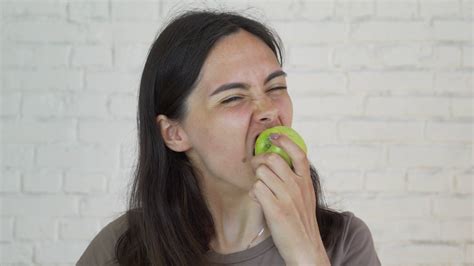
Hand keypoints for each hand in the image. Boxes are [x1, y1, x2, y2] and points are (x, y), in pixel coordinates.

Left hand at [250, 133, 329, 264]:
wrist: (305, 247)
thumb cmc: (301, 222)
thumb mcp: (305, 197)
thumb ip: (295, 180)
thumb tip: (279, 164)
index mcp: (306, 181)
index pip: (298, 153)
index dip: (285, 141)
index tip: (274, 137)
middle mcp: (297, 186)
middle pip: (272, 159)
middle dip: (260, 161)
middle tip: (257, 169)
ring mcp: (287, 197)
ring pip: (262, 173)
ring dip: (257, 179)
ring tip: (261, 190)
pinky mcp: (275, 209)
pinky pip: (256, 188)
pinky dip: (254, 193)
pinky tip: (258, 200)